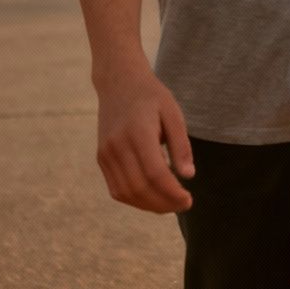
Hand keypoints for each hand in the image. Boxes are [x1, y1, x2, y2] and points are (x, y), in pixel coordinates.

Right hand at [95, 67, 194, 212]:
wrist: (119, 83)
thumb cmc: (151, 97)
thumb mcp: (173, 113)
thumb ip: (181, 145)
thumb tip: (188, 176)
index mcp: (138, 132)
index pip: (155, 173)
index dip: (172, 192)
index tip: (188, 199)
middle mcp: (117, 146)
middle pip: (139, 187)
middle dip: (163, 203)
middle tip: (183, 205)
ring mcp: (106, 154)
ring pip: (126, 192)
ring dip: (149, 206)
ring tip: (169, 205)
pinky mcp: (101, 158)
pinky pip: (115, 188)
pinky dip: (134, 199)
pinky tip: (152, 197)